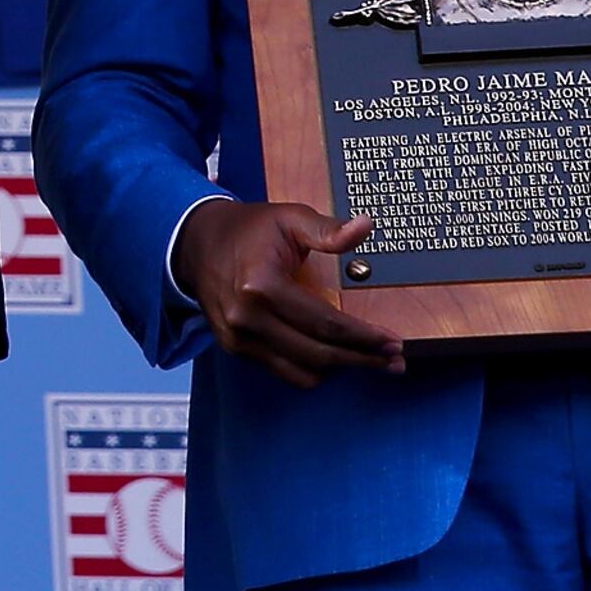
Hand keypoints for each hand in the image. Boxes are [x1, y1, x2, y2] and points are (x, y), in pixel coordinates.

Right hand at [176, 200, 404, 387]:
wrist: (195, 243)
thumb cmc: (248, 229)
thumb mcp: (288, 218)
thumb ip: (327, 229)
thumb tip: (365, 227)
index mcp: (261, 285)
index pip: (325, 323)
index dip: (365, 337)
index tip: (393, 341)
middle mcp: (247, 318)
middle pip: (319, 355)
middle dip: (363, 359)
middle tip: (394, 359)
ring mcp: (239, 337)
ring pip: (303, 373)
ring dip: (340, 370)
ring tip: (369, 360)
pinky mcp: (236, 348)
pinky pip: (284, 371)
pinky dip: (313, 368)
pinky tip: (334, 356)